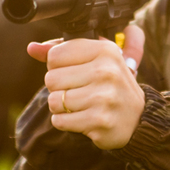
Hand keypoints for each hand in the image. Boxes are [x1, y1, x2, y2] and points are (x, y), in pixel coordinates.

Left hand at [26, 25, 145, 149]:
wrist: (137, 119)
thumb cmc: (110, 85)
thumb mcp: (94, 60)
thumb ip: (62, 51)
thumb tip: (31, 48)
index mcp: (106, 50)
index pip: (54, 55)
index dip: (58, 66)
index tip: (76, 72)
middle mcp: (107, 71)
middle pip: (51, 79)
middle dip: (59, 88)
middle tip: (79, 91)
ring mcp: (104, 97)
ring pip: (53, 101)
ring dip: (62, 107)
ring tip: (81, 105)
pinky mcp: (99, 121)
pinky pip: (60, 120)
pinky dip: (65, 121)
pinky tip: (82, 118)